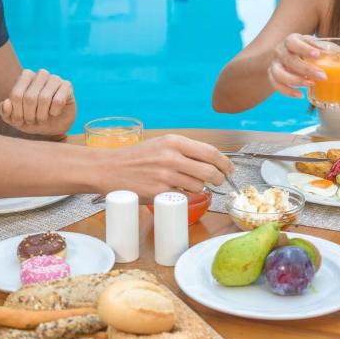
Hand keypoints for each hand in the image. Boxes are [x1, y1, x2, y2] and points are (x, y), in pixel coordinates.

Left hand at [0, 69, 75, 137]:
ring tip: (42, 119)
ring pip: (44, 99)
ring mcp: (55, 78)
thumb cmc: (32, 119)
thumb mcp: (16, 120)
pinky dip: (54, 112)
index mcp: (25, 76)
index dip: (17, 113)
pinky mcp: (67, 86)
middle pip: (29, 97)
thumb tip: (6, 103)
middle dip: (29, 116)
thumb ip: (5, 112)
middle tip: (32, 122)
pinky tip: (54, 113)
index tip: (19, 121)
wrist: (54, 126)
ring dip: (41, 116)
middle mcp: (40, 74)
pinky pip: (58, 101)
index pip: (16, 95)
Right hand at [100, 134, 233, 201]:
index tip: (230, 169)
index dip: (225, 163)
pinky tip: (180, 192)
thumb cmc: (136, 157)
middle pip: (210, 171)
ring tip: (193, 186)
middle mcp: (172, 157)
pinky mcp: (160, 192)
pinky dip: (187, 196)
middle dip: (220, 178)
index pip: (211, 152)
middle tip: (219, 181)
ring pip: (200, 186)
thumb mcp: (161, 144)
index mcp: (174, 141)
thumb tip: (209, 160)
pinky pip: (185, 197)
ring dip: (202, 189)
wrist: (109, 169)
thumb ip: (183, 149)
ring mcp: (166, 176)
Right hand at [267, 33, 325, 98]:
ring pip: (278, 73)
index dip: (304, 48)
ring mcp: (275, 64)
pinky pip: (275, 85)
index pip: (293, 42)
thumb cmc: (307, 50)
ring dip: (295, 80)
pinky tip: (300, 95)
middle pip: (289, 59)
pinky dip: (287, 91)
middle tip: (323, 76)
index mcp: (291, 40)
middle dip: (306, 69)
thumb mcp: (316, 45)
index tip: (317, 55)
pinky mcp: (272, 76)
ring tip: (311, 84)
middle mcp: (280, 51)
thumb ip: (329, 48)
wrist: (289, 56)